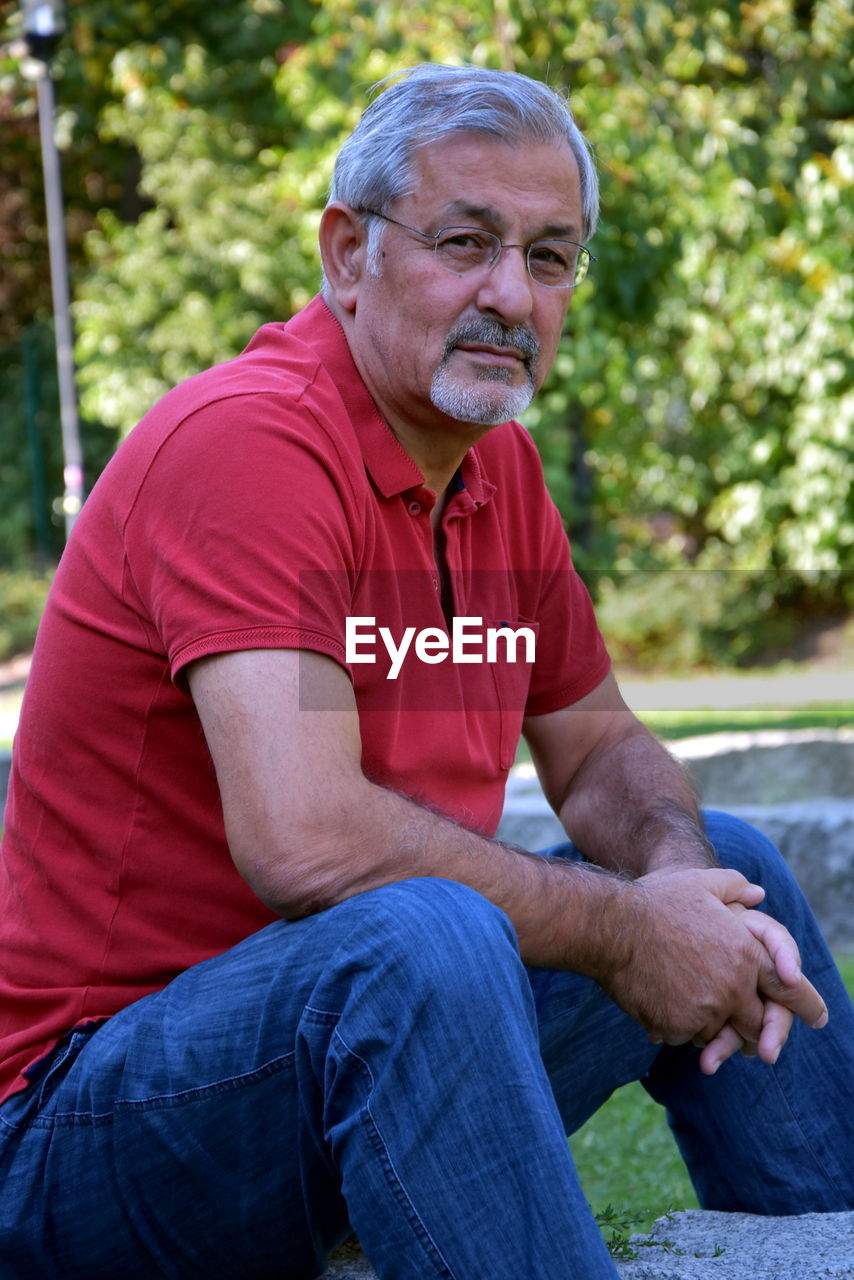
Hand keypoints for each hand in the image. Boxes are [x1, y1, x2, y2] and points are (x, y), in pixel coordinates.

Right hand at [600, 867, 824, 1057]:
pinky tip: (661, 1002)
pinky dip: (678, 1026)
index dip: (807, 1005)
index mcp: (745, 953)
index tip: (819, 1017)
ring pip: (719, 1032)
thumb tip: (759, 894)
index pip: (789, 989)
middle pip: (757, 1022)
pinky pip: (686, 1036)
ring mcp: (705, 1009)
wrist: (611, 927)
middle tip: (745, 1025)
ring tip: (685, 998)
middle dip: (753, 1026)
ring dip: (709, 1023)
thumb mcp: (700, 882)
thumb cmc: (655, 900)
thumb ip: (734, 887)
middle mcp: (732, 986)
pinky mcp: (678, 1027)